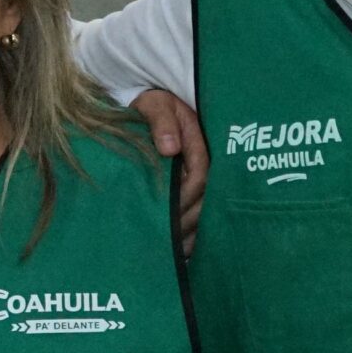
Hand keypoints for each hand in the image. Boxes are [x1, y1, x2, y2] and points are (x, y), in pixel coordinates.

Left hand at [128, 89, 208, 245]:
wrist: (146, 102)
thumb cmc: (147, 103)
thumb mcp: (153, 104)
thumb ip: (161, 122)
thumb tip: (170, 149)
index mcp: (197, 140)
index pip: (199, 176)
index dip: (185, 197)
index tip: (170, 215)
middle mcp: (204, 158)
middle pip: (205, 196)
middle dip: (190, 219)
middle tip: (172, 241)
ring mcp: (200, 170)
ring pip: (205, 206)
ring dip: (193, 228)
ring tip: (178, 250)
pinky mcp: (194, 180)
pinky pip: (199, 207)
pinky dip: (192, 228)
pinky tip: (183, 249)